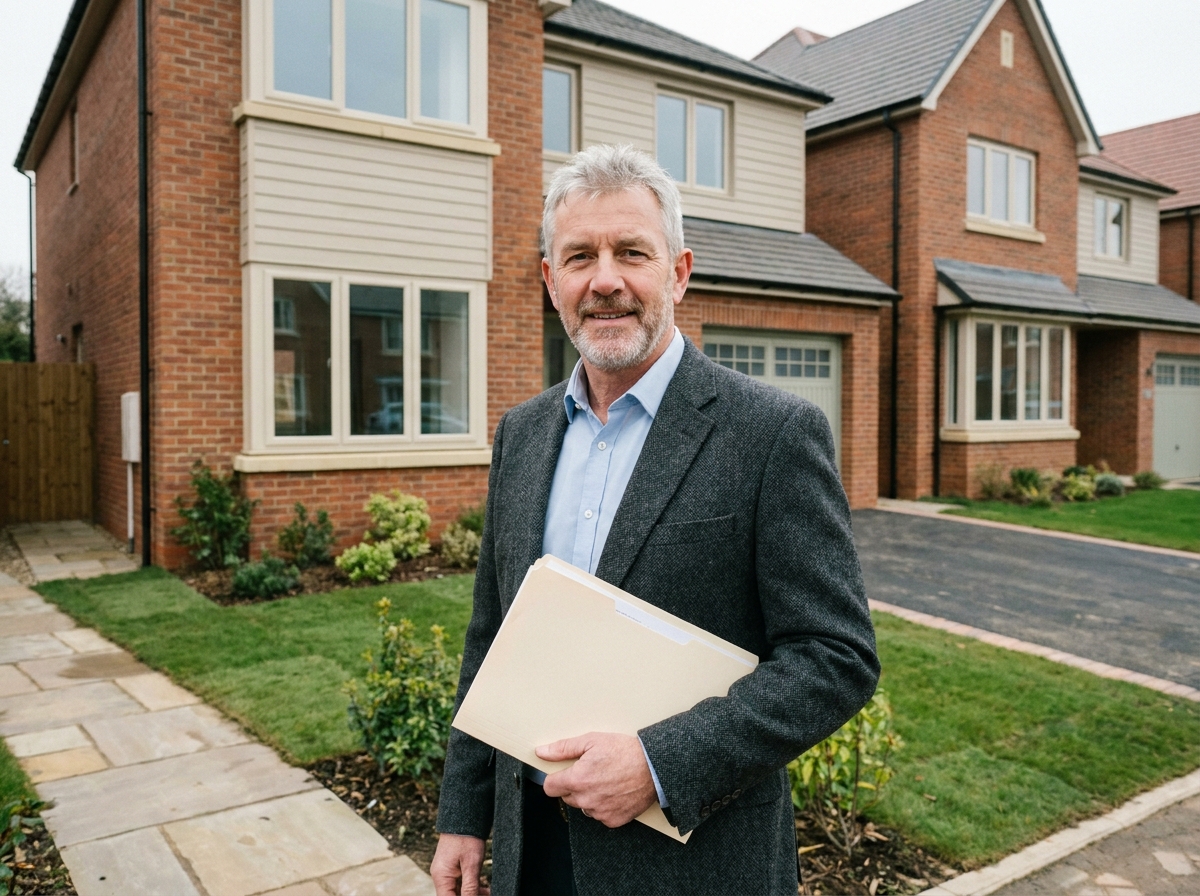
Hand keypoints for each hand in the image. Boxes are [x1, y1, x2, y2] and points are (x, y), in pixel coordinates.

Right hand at [430, 833, 489, 895]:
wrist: (465, 816)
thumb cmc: (467, 837)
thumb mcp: (472, 864)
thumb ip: (470, 887)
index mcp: (441, 877)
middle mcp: (440, 876)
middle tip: (487, 895)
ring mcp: (445, 872)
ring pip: (457, 892)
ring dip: (472, 895)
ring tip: (488, 893)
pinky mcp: (451, 868)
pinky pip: (460, 884)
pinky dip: (471, 888)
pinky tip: (484, 890)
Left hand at [537, 732, 657, 827]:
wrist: (654, 767)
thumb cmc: (624, 751)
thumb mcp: (592, 741)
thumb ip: (563, 748)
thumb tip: (541, 752)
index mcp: (577, 780)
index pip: (549, 787)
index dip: (555, 778)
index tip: (563, 773)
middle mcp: (586, 800)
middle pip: (566, 797)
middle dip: (574, 786)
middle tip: (591, 772)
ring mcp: (600, 812)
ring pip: (583, 807)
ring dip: (588, 797)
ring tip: (605, 781)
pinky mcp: (613, 820)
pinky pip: (600, 815)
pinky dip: (604, 806)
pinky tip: (614, 792)